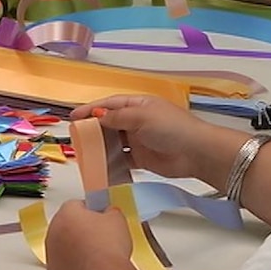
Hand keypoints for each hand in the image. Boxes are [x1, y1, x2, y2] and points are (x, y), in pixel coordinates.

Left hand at [45, 201, 130, 269]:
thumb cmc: (108, 246)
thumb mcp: (117, 219)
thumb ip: (109, 211)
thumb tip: (109, 214)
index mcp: (66, 213)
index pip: (76, 205)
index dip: (91, 212)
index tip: (100, 218)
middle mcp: (53, 231)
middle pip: (66, 225)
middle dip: (80, 230)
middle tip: (99, 237)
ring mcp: (51, 253)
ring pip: (62, 246)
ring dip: (74, 249)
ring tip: (95, 256)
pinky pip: (62, 266)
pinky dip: (72, 267)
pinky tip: (87, 269)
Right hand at [71, 95, 213, 178]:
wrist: (196, 153)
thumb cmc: (172, 128)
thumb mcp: (141, 117)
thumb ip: (117, 117)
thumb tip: (97, 116)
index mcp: (138, 105)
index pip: (109, 104)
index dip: (91, 109)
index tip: (73, 117)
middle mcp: (137, 121)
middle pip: (109, 123)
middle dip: (93, 128)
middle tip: (75, 136)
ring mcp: (139, 140)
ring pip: (113, 141)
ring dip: (100, 145)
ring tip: (84, 151)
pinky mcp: (142, 158)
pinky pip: (121, 159)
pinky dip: (111, 161)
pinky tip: (99, 165)